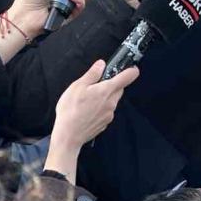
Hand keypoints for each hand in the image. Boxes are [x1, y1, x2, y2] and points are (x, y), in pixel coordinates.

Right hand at [45, 60, 138, 182]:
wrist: (69, 136)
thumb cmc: (71, 110)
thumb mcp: (77, 86)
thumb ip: (92, 74)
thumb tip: (102, 64)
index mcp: (107, 90)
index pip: (128, 77)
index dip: (131, 71)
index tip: (131, 68)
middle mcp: (112, 102)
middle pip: (120, 89)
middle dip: (112, 84)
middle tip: (97, 85)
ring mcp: (110, 114)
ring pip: (113, 100)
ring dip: (106, 97)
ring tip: (88, 100)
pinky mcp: (106, 122)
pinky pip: (107, 111)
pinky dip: (101, 108)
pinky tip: (88, 111)